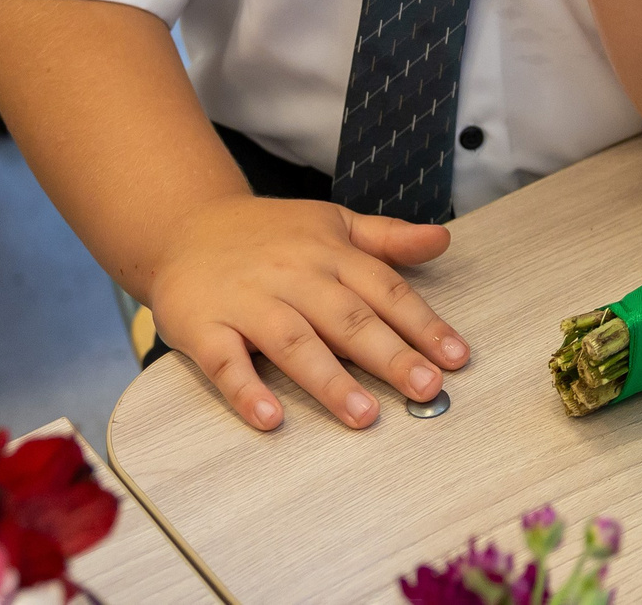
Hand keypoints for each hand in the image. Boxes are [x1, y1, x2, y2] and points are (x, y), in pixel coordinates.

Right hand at [144, 195, 468, 431]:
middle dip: (391, 356)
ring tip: (365, 415)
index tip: (457, 358)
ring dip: (330, 380)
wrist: (185, 226)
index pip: (386, 290)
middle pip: (349, 319)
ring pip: (294, 342)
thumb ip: (388, 239)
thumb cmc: (271, 234)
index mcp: (331, 254)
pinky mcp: (204, 326)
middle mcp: (295, 277)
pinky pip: (225, 362)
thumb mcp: (333, 223)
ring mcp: (248, 302)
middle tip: (426, 388)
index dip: (423, 324)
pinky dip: (246, 390)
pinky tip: (270, 418)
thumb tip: (443, 239)